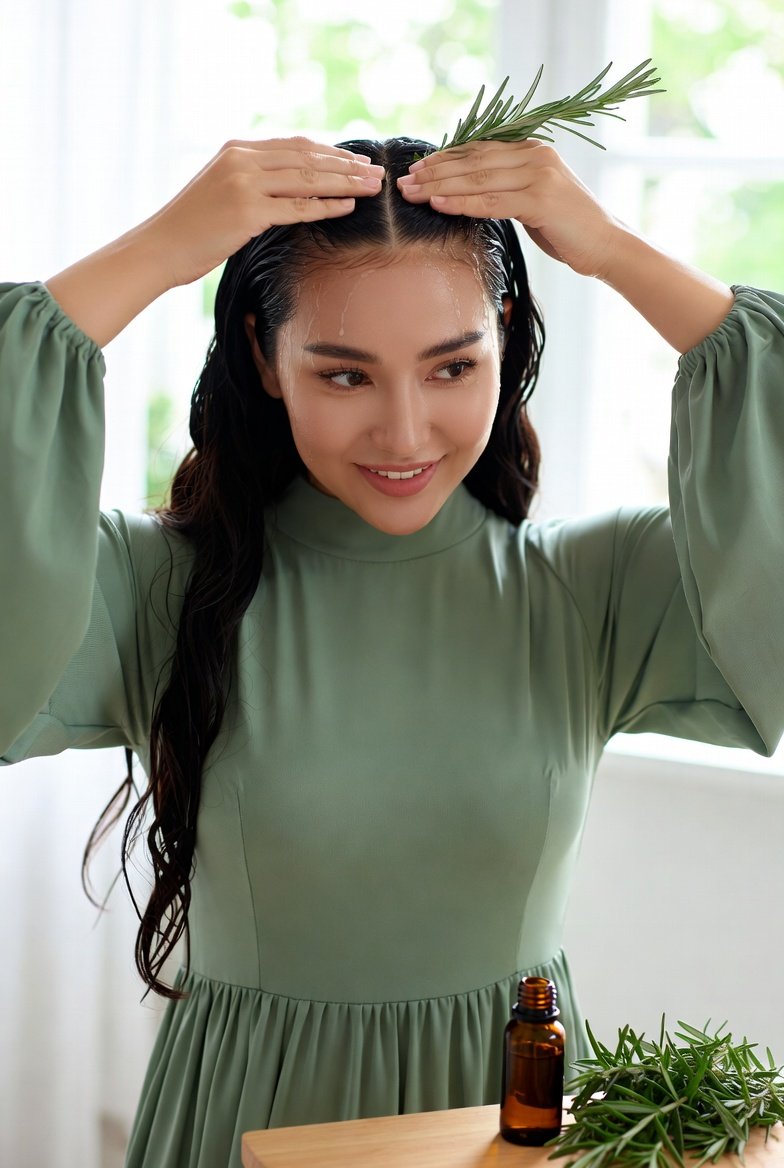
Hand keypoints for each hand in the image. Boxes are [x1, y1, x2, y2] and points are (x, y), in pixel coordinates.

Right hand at [146, 137, 384, 287]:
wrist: (160, 247)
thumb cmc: (192, 228)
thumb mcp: (222, 192)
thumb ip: (253, 182)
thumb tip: (291, 188)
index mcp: (236, 149)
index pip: (295, 145)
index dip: (330, 152)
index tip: (356, 161)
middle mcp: (241, 159)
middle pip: (307, 157)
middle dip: (346, 166)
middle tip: (377, 173)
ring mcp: (244, 183)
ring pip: (307, 178)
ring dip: (345, 183)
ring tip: (371, 188)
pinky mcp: (246, 211)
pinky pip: (297, 207)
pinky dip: (326, 206)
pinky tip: (348, 206)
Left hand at [396, 140, 618, 279]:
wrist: (605, 246)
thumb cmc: (567, 228)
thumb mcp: (532, 200)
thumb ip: (506, 187)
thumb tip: (467, 189)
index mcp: (533, 150)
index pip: (478, 150)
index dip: (444, 158)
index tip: (416, 168)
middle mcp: (536, 155)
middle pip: (473, 162)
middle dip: (434, 172)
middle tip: (404, 182)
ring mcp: (539, 175)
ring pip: (477, 179)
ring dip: (440, 187)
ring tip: (412, 194)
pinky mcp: (541, 200)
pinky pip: (491, 202)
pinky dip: (461, 203)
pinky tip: (437, 204)